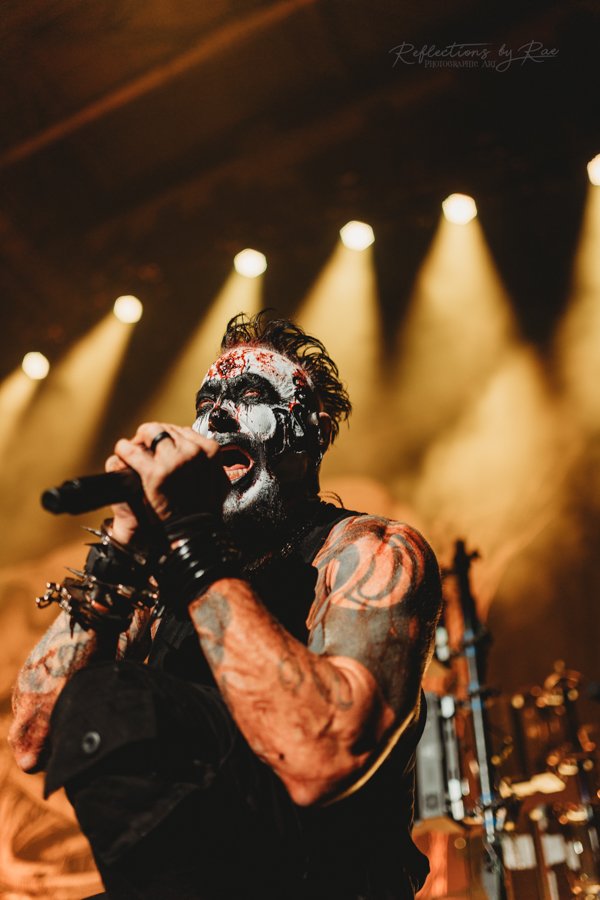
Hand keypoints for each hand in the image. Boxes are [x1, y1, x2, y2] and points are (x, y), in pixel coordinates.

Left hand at [113, 423, 228, 523]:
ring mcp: (174, 461)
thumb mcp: (218, 483)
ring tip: (131, 447)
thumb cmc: (202, 512)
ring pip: (150, 433)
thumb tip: (198, 450)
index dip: (170, 437)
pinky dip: (124, 449)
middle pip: (166, 430)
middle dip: (154, 437)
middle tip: (145, 446)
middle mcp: (193, 452)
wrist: (191, 534)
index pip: (184, 431)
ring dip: (139, 439)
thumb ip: (209, 464)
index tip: (162, 445)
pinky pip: (132, 451)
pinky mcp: (154, 473)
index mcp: (210, 452)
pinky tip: (122, 452)